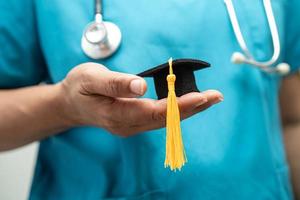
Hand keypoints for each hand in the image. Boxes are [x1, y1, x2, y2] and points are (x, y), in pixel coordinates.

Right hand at [60, 62, 222, 135]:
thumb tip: (142, 86)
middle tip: (216, 96)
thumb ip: (115, 82)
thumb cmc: (79, 88)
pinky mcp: (134, 122)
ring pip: (165, 121)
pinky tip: (189, 103)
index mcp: (117, 114)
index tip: (201, 96)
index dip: (179, 105)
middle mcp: (127, 125)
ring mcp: (131, 126)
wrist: (70, 105)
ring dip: (188, 110)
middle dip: (192, 108)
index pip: (154, 112)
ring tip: (210, 99)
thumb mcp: (91, 78)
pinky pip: (159, 119)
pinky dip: (176, 111)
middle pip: (165, 119)